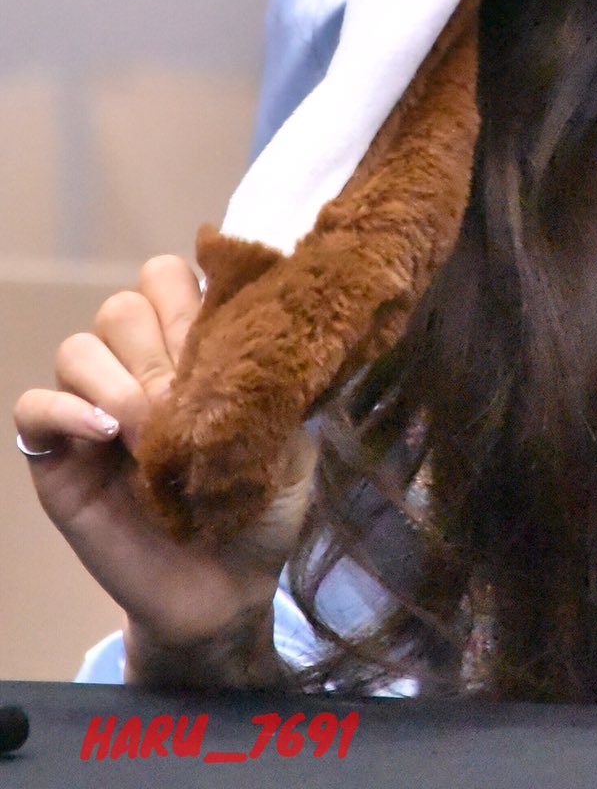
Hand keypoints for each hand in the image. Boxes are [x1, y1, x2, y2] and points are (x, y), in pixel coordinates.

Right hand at [14, 255, 312, 684]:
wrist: (227, 591)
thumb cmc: (262, 511)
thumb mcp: (289, 440)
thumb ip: (271, 385)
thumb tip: (251, 336)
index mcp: (192, 351)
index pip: (170, 277)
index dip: (190, 299)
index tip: (219, 342)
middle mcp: (138, 369)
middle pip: (122, 305)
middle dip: (155, 343)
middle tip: (183, 398)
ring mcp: (94, 412)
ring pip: (77, 347)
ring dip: (115, 380)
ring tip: (149, 429)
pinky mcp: (58, 459)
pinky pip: (34, 408)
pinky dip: (65, 410)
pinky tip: (108, 434)